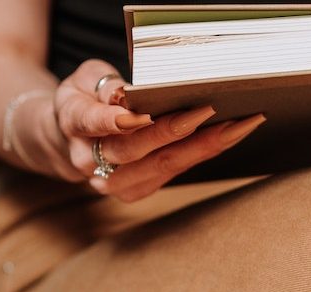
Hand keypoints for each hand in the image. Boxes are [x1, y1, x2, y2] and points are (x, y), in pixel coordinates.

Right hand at [54, 60, 264, 201]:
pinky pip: (174, 172)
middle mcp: (90, 160)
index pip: (91, 123)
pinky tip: (231, 136)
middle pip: (132, 149)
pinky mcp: (136, 190)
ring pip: (159, 165)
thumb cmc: (86, 100)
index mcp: (73, 124)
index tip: (143, 114)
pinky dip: (203, 153)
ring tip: (238, 125)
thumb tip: (128, 95)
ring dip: (201, 146)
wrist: (73, 139)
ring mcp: (113, 182)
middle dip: (172, 130)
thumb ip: (104, 85)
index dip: (115, 121)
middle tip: (208, 110)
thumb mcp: (85, 80)